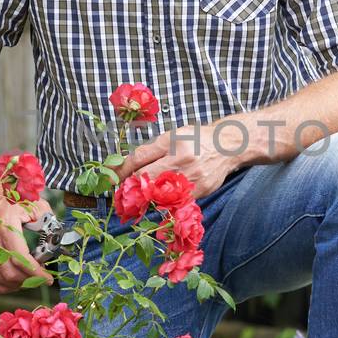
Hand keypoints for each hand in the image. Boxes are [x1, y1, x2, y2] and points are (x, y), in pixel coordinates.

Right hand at [0, 192, 52, 293]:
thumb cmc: (5, 199)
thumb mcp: (28, 204)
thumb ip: (44, 217)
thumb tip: (55, 231)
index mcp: (6, 231)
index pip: (22, 260)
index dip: (37, 273)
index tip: (48, 279)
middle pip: (11, 273)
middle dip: (29, 279)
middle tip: (41, 277)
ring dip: (17, 284)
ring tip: (28, 278)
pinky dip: (1, 286)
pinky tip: (12, 282)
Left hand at [116, 123, 244, 198]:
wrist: (227, 147)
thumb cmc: (196, 139)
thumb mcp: (172, 136)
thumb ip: (150, 150)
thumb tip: (126, 164)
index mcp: (173, 146)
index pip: (140, 160)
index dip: (122, 171)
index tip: (110, 178)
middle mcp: (182, 164)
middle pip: (147, 181)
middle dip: (130, 188)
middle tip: (120, 192)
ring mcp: (192, 181)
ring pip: (159, 195)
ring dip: (145, 198)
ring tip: (137, 197)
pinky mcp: (200, 193)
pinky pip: (175, 202)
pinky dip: (164, 202)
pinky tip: (159, 200)